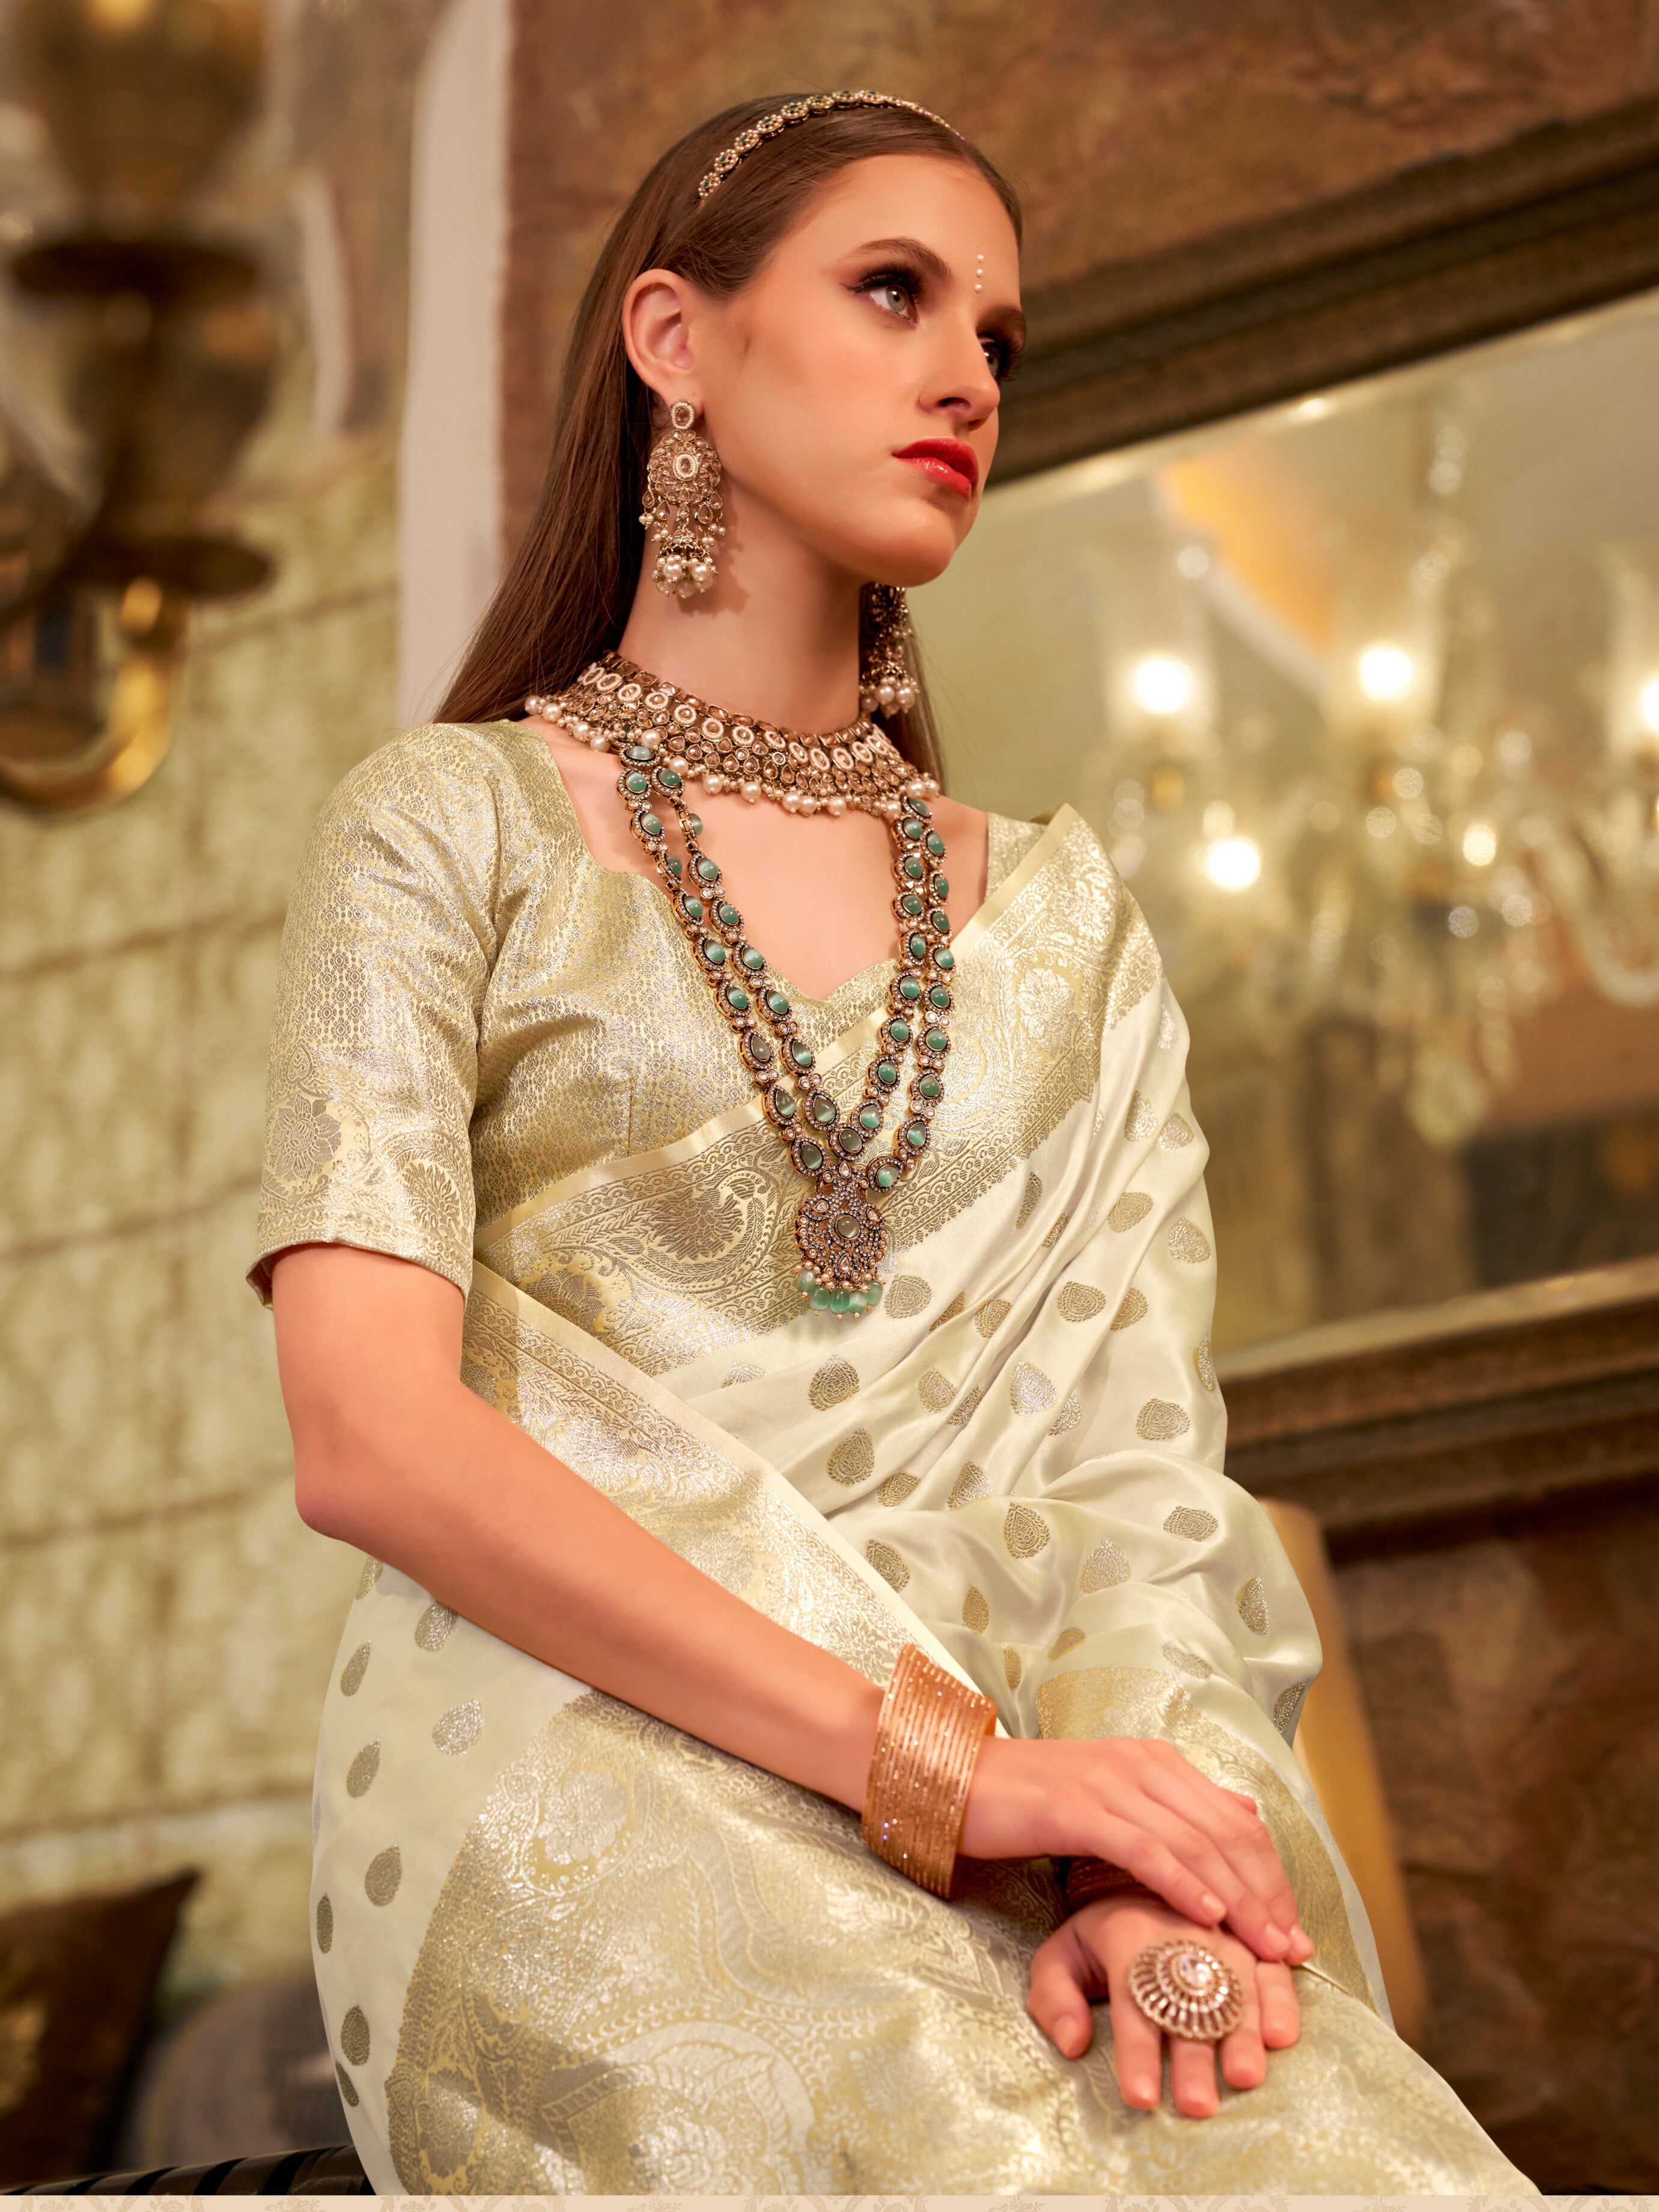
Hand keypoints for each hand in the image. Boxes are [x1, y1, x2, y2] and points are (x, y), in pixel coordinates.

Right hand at [959, 1735, 1311, 1965]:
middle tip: (1290, 1949)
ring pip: (1193, 1842)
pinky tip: (1206, 1916)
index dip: (1272, 1876)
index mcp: (1154, 1760)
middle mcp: (1140, 1763)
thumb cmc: (1032, 1801)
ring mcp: (1108, 1782)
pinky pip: (1142, 1848)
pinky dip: (1181, 1882)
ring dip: (1236, 1899)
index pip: (1236, 1820)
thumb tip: (1246, 1814)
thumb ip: (1177, 1804)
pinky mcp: (1074, 1808)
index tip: (1294, 1929)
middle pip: (1225, 1832)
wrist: (958, 1781)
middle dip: (1266, 1894)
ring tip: (1263, 1947)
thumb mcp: (1113, 1797)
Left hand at [1027, 1892, 1300, 2116]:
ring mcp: (1222, 1933)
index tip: (1142, 2098)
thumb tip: (1073, 2044)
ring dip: (1242, 2034)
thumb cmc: (1104, 1934)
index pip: (1131, 2001)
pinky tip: (1282, 2034)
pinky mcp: (1254, 1936)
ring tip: (1245, 2076)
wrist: (1149, 1871)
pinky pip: (1272, 1966)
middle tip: (1197, 2105)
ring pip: (1235, 1986)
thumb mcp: (1063, 1953)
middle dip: (1193, 2057)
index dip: (1136, 2053)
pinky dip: (1282, 2000)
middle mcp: (1178, 1932)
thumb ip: (1053, 1998)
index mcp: (1126, 1937)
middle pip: (1187, 2002)